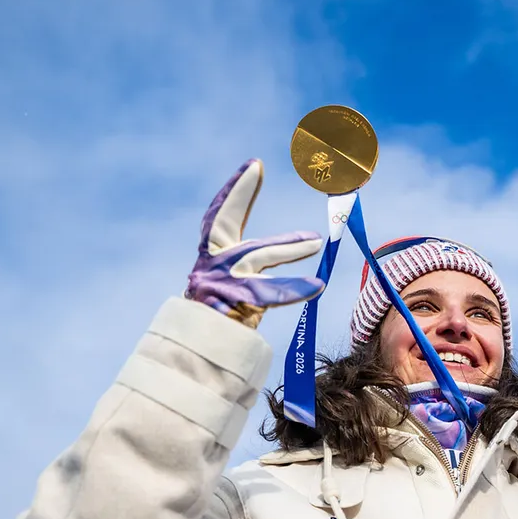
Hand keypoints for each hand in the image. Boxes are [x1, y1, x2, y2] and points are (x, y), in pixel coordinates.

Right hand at [185, 160, 324, 325]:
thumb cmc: (222, 321)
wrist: (199, 352)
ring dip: (288, 248)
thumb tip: (302, 244)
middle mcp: (211, 267)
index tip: (254, 165)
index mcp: (209, 258)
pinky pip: (270, 295)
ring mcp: (220, 284)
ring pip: (258, 259)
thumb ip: (256, 265)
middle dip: (250, 203)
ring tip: (317, 241)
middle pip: (235, 228)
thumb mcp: (235, 287)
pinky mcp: (233, 304)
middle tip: (265, 174)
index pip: (220, 216)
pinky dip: (294, 289)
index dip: (236, 191)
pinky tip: (316, 286)